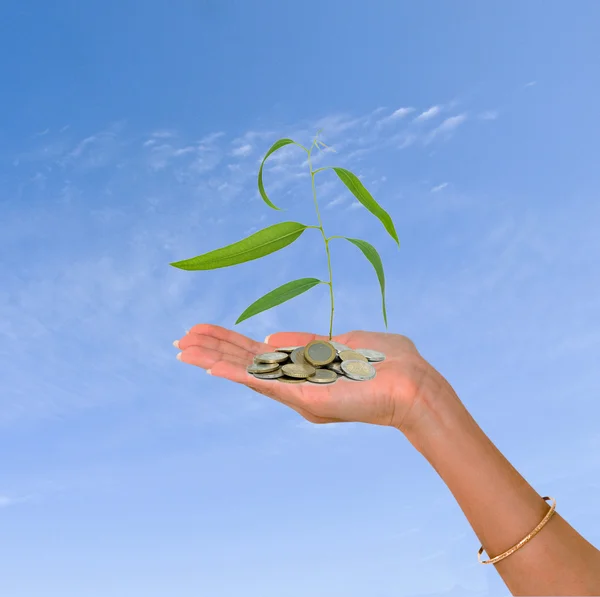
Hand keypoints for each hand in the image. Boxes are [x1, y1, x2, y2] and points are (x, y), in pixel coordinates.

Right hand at [174, 324, 434, 431]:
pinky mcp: (306, 397)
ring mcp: (298, 390)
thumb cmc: (391, 363)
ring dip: (213, 358)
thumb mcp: (347, 343)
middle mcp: (297, 381)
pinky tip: (209, 366)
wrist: (416, 386)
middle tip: (182, 338)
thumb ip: (310, 342)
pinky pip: (264, 382)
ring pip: (248, 371)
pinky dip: (235, 373)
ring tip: (183, 347)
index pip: (260, 352)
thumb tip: (272, 337)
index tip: (207, 333)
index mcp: (306, 366)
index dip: (232, 341)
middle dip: (213, 348)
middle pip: (246, 360)